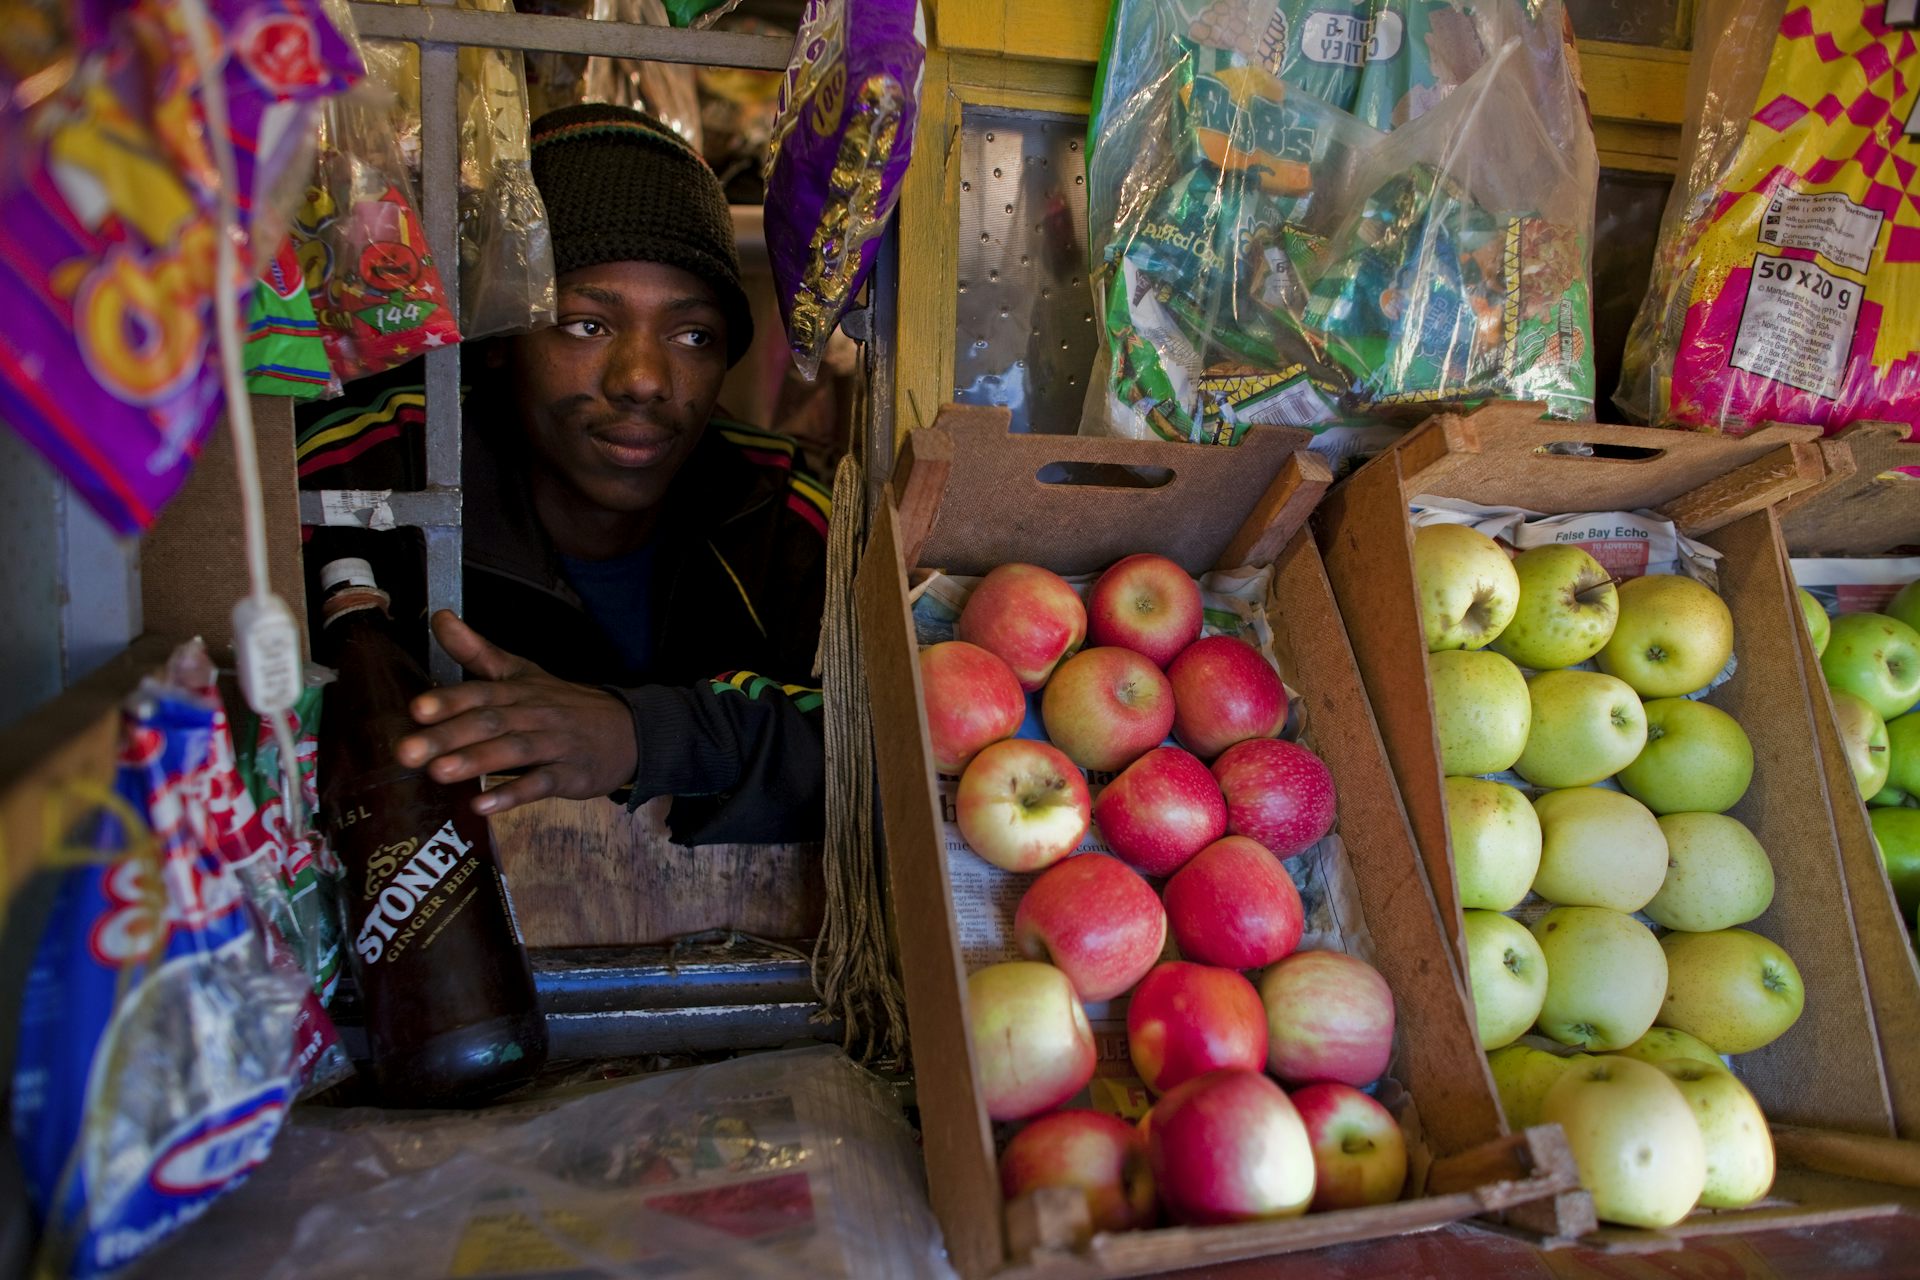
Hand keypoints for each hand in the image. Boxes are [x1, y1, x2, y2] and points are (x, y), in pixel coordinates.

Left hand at [395, 611, 638, 816]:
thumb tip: (438, 617)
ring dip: (476, 760)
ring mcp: (555, 744)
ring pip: (514, 749)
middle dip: (448, 736)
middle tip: (407, 752)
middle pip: (490, 722)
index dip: (449, 700)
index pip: (480, 692)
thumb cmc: (562, 704)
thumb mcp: (522, 673)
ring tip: (438, 773)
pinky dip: (513, 794)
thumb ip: (476, 650)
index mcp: (518, 690)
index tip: (416, 709)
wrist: (628, 729)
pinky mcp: (571, 775)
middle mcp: (534, 713)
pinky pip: (542, 783)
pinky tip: (483, 806)